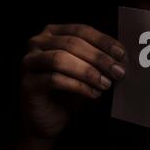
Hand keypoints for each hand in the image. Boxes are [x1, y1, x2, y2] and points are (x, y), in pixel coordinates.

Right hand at [20, 24, 125, 138]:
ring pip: (61, 59)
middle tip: (118, 72)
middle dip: (99, 58)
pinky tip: (94, 94)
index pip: (81, 31)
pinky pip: (54, 79)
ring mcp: (29, 62)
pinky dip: (78, 86)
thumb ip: (100, 61)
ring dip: (88, 71)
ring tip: (106, 84)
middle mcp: (37, 43)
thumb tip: (122, 58)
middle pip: (72, 43)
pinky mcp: (27, 83)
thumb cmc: (71, 91)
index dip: (103, 41)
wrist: (50, 118)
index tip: (121, 54)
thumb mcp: (88, 71)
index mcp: (53, 33)